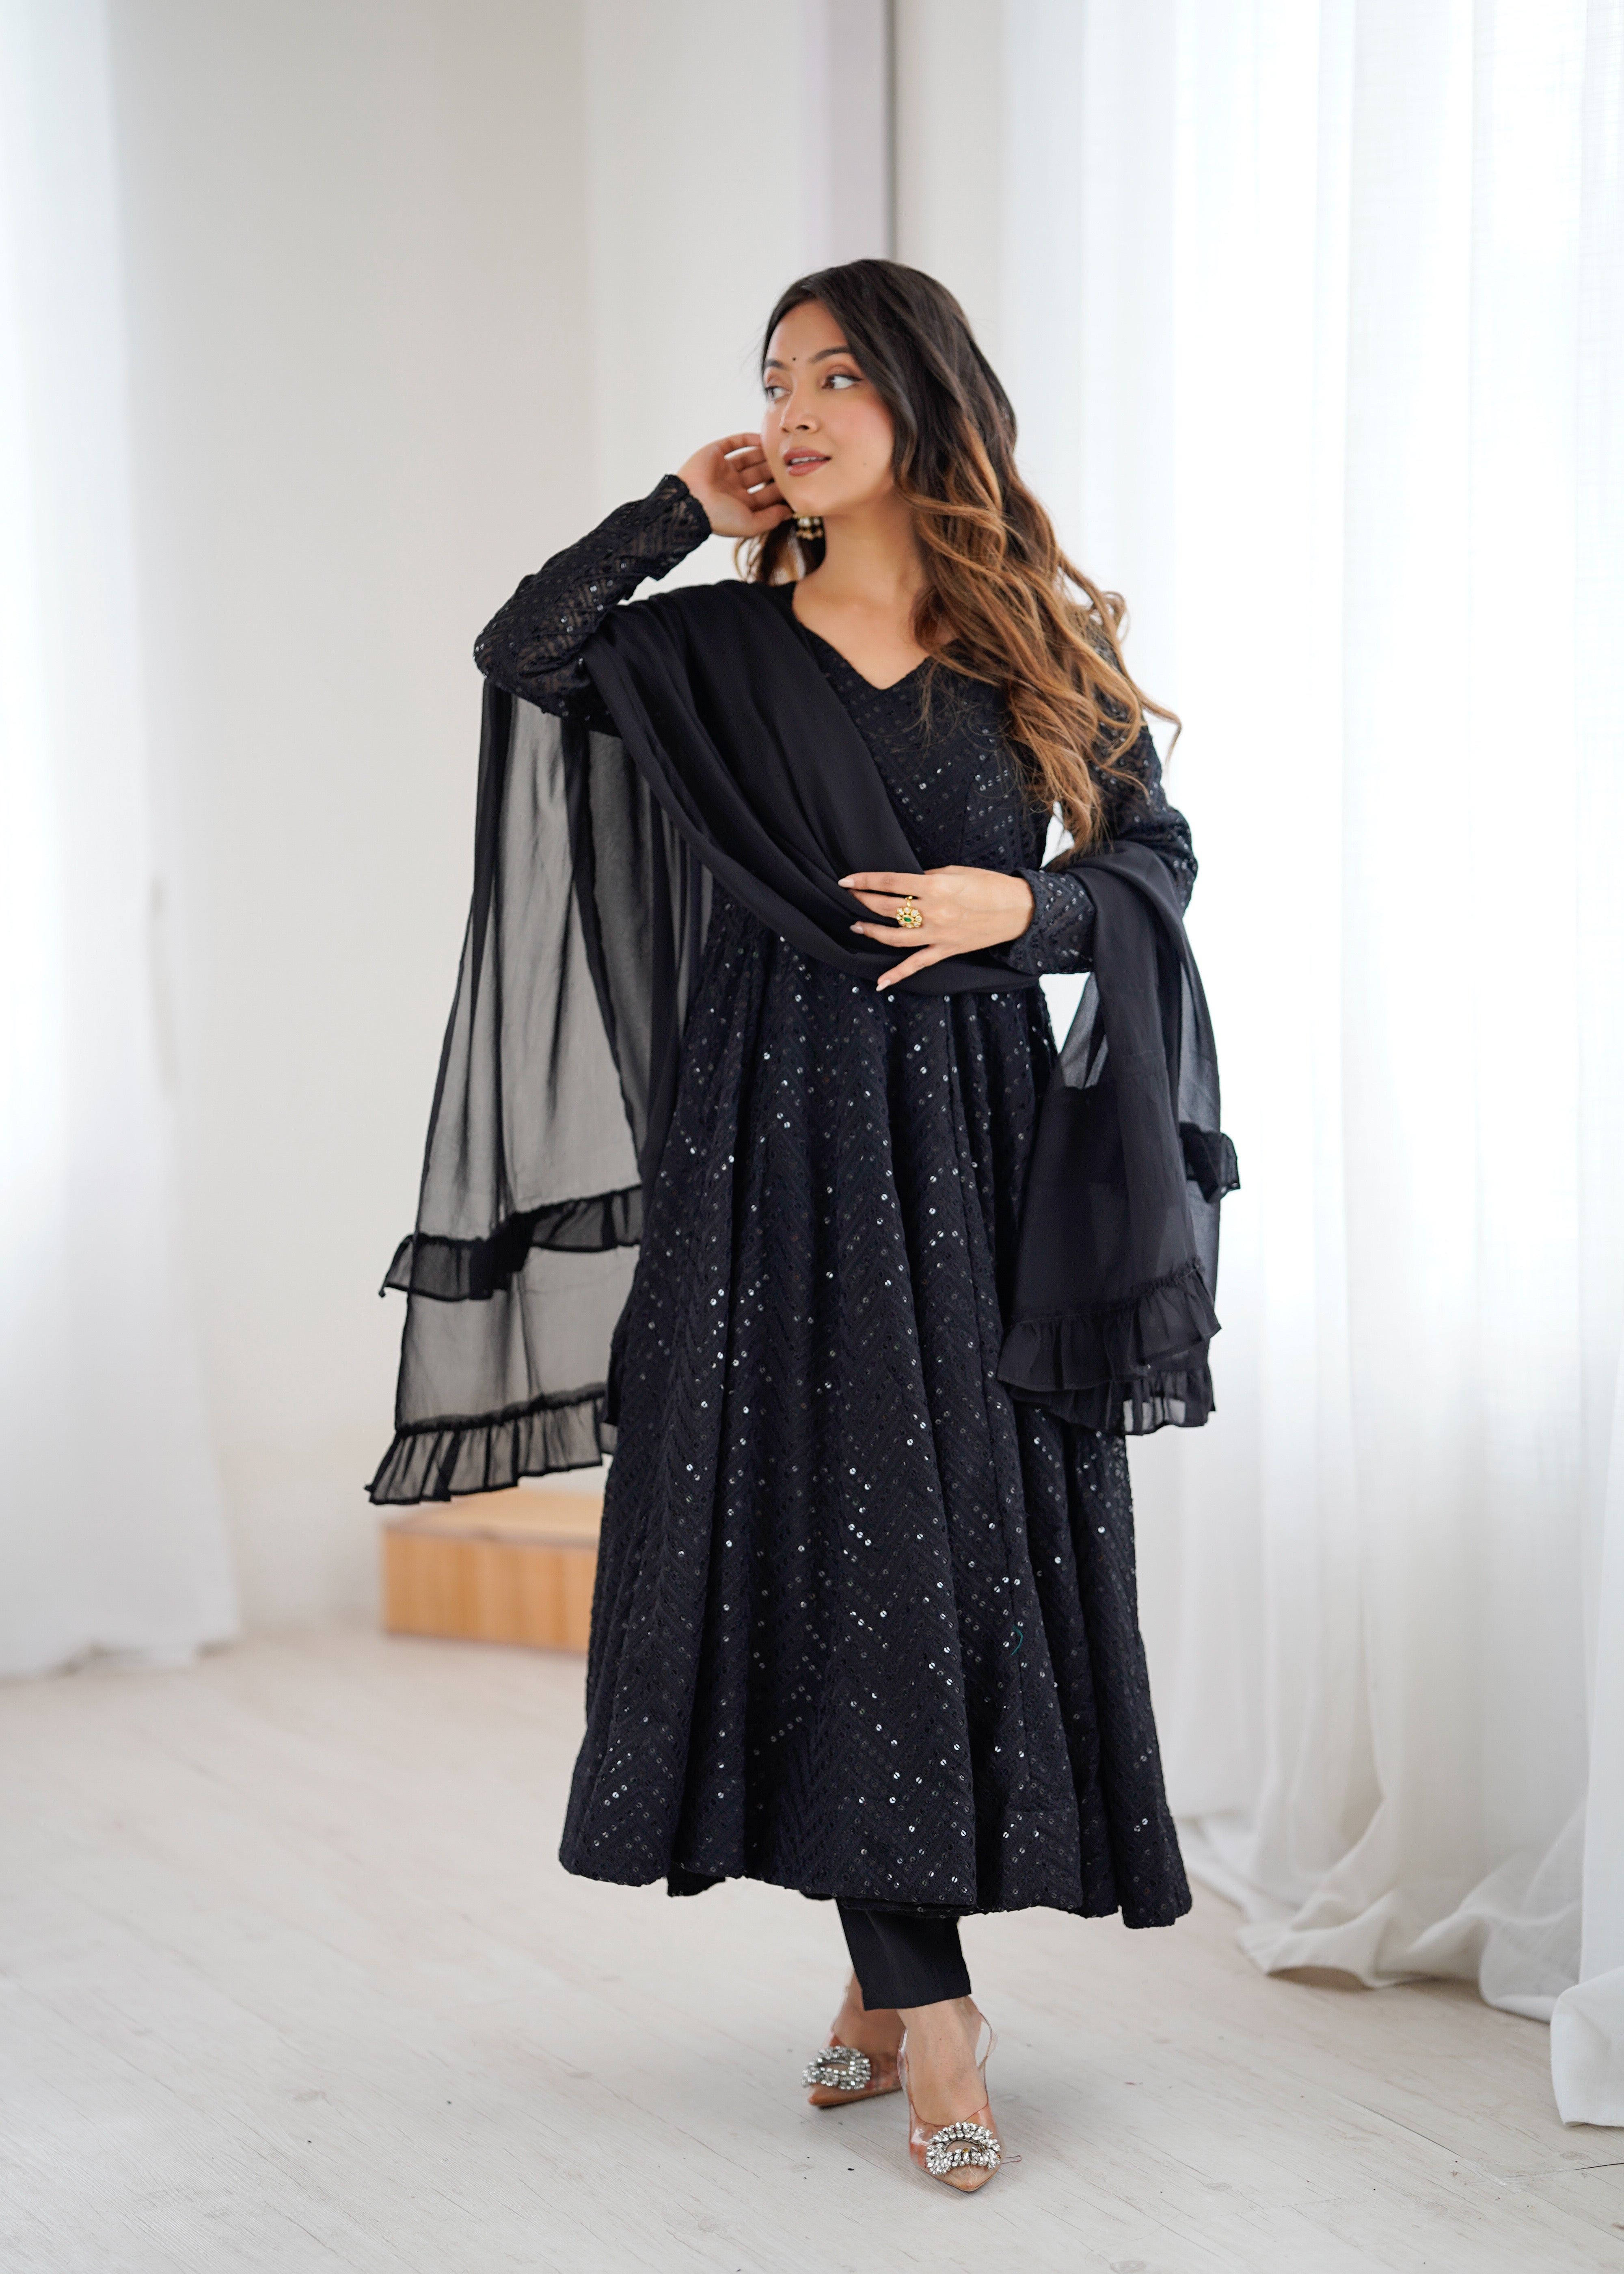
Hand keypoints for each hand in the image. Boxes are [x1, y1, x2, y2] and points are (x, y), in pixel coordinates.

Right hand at [675, 434, 789, 538]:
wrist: (690, 501)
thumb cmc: (719, 517)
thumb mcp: (750, 524)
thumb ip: (771, 519)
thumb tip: (789, 513)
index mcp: (738, 504)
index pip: (763, 496)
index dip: (779, 490)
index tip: (795, 483)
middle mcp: (731, 486)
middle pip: (758, 475)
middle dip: (773, 470)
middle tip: (790, 462)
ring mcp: (722, 469)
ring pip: (748, 458)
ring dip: (764, 454)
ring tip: (781, 449)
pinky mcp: (714, 453)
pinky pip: (734, 443)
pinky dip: (749, 439)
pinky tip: (764, 438)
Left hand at [839, 864, 1035, 986]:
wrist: (1018, 909)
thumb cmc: (988, 885)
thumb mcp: (955, 872)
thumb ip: (927, 878)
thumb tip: (904, 885)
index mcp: (935, 887)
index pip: (890, 883)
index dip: (864, 881)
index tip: (846, 880)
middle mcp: (934, 912)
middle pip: (887, 909)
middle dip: (863, 902)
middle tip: (849, 897)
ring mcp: (938, 934)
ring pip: (895, 937)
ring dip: (872, 932)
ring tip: (856, 926)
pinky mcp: (946, 950)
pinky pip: (917, 965)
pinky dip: (897, 975)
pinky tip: (880, 983)